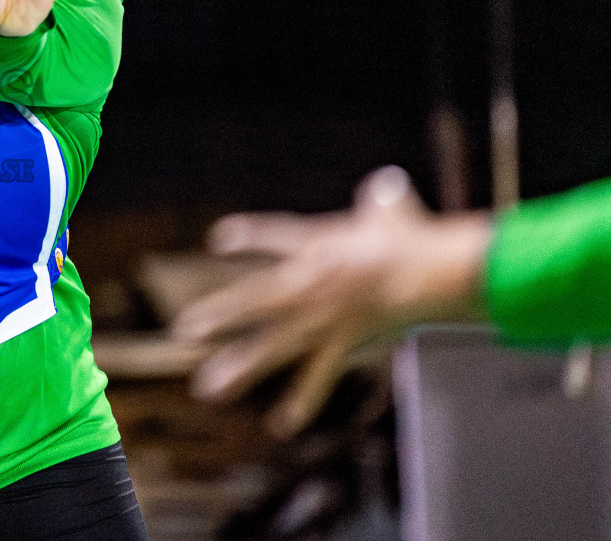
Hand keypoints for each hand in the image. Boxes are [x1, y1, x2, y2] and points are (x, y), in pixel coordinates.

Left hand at [172, 166, 490, 436]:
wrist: (426, 270)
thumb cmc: (412, 237)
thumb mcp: (391, 210)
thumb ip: (382, 199)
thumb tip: (386, 184)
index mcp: (318, 244)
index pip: (276, 236)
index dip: (249, 235)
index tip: (220, 239)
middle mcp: (307, 282)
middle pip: (255, 300)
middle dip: (219, 316)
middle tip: (184, 331)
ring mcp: (320, 316)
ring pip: (272, 345)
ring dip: (239, 368)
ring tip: (207, 388)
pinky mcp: (341, 343)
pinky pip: (318, 376)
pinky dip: (301, 402)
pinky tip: (279, 426)